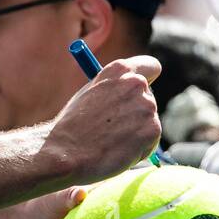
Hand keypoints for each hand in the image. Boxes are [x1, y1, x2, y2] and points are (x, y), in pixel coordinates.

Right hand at [42, 56, 161, 183]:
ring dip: (136, 134)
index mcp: (119, 70)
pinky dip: (138, 150)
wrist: (65, 151)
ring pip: (149, 123)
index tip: (139, 94)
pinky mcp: (152, 129)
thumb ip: (112, 89)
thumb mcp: (89, 93)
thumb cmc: (72, 125)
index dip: (147, 81)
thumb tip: (128, 96)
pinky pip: (151, 142)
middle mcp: (136, 83)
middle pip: (149, 99)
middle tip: (114, 128)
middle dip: (137, 113)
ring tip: (110, 141)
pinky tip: (116, 151)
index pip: (151, 67)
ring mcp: (147, 106)